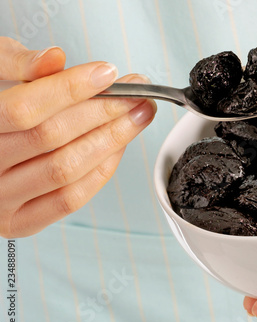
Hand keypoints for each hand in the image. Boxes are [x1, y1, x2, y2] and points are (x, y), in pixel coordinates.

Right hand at [0, 37, 156, 237]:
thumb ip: (18, 66)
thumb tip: (55, 59)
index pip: (24, 108)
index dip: (70, 89)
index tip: (108, 74)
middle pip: (52, 138)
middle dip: (104, 112)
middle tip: (137, 94)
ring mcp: (0, 201)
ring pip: (66, 169)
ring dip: (112, 140)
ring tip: (138, 116)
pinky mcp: (20, 222)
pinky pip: (70, 198)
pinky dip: (101, 170)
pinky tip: (119, 146)